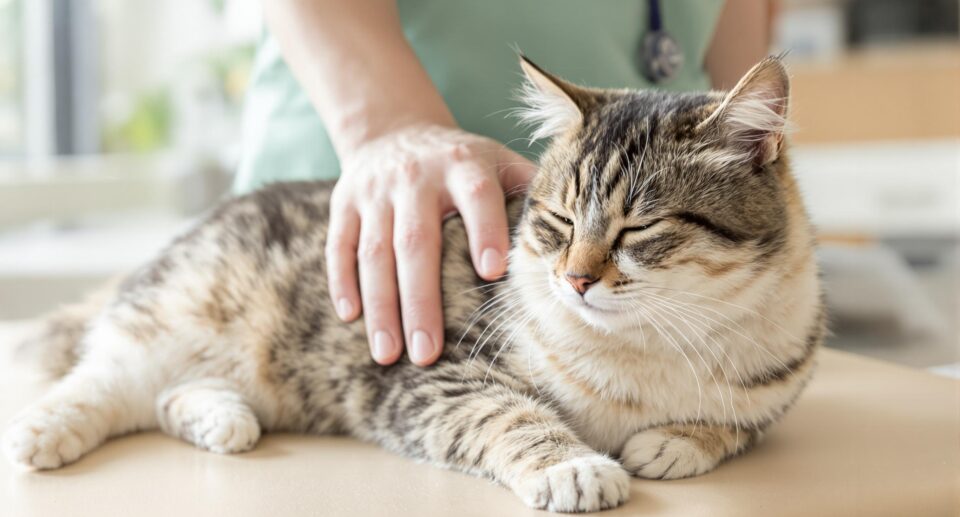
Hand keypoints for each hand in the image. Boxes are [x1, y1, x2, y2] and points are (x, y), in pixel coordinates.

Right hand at [326, 124, 536, 365]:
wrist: (392, 128)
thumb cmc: (461, 162)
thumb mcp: (496, 162)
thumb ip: (529, 192)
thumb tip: (572, 237)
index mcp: (463, 164)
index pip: (477, 195)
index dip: (484, 230)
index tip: (492, 274)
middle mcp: (415, 176)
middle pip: (416, 242)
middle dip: (421, 301)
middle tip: (428, 354)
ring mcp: (374, 191)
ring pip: (374, 254)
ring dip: (381, 307)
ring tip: (389, 355)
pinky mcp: (344, 203)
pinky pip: (339, 246)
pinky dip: (342, 282)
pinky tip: (351, 319)